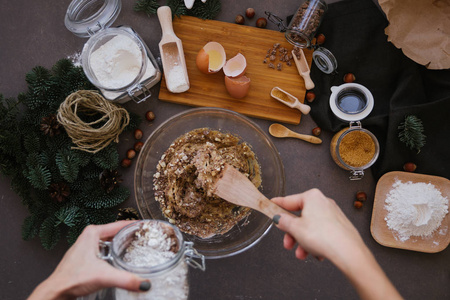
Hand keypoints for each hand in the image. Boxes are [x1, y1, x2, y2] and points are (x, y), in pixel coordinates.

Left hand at [28, 221, 150, 299]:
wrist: (56, 292)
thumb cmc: (71, 279)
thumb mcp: (103, 276)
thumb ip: (126, 279)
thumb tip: (145, 283)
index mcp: (93, 233)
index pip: (121, 225)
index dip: (136, 226)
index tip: (149, 228)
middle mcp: (90, 236)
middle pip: (117, 232)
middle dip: (132, 236)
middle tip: (147, 239)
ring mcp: (88, 246)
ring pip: (112, 241)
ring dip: (124, 245)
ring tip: (139, 248)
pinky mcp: (88, 257)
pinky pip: (107, 250)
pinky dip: (117, 253)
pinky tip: (124, 260)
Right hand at [271, 188, 364, 260]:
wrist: (348, 251)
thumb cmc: (324, 236)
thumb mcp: (295, 229)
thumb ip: (284, 221)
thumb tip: (279, 218)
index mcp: (312, 197)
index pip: (289, 200)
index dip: (278, 205)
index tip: (271, 204)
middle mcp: (323, 202)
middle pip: (300, 217)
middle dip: (293, 233)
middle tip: (288, 243)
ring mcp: (332, 214)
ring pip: (311, 227)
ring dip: (303, 241)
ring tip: (302, 254)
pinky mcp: (339, 226)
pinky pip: (321, 233)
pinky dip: (316, 243)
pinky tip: (316, 254)